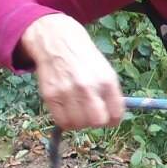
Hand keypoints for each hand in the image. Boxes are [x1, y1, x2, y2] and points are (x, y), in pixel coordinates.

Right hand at [21, 13, 123, 129]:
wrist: (58, 42)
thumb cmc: (84, 59)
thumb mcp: (105, 70)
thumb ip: (111, 94)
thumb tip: (113, 118)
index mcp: (106, 80)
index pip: (116, 113)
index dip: (114, 120)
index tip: (110, 119)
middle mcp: (87, 86)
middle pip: (97, 122)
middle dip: (97, 122)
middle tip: (93, 115)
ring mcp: (67, 91)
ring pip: (79, 125)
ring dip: (81, 123)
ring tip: (79, 112)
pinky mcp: (50, 95)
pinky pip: (61, 121)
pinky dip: (67, 122)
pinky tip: (68, 112)